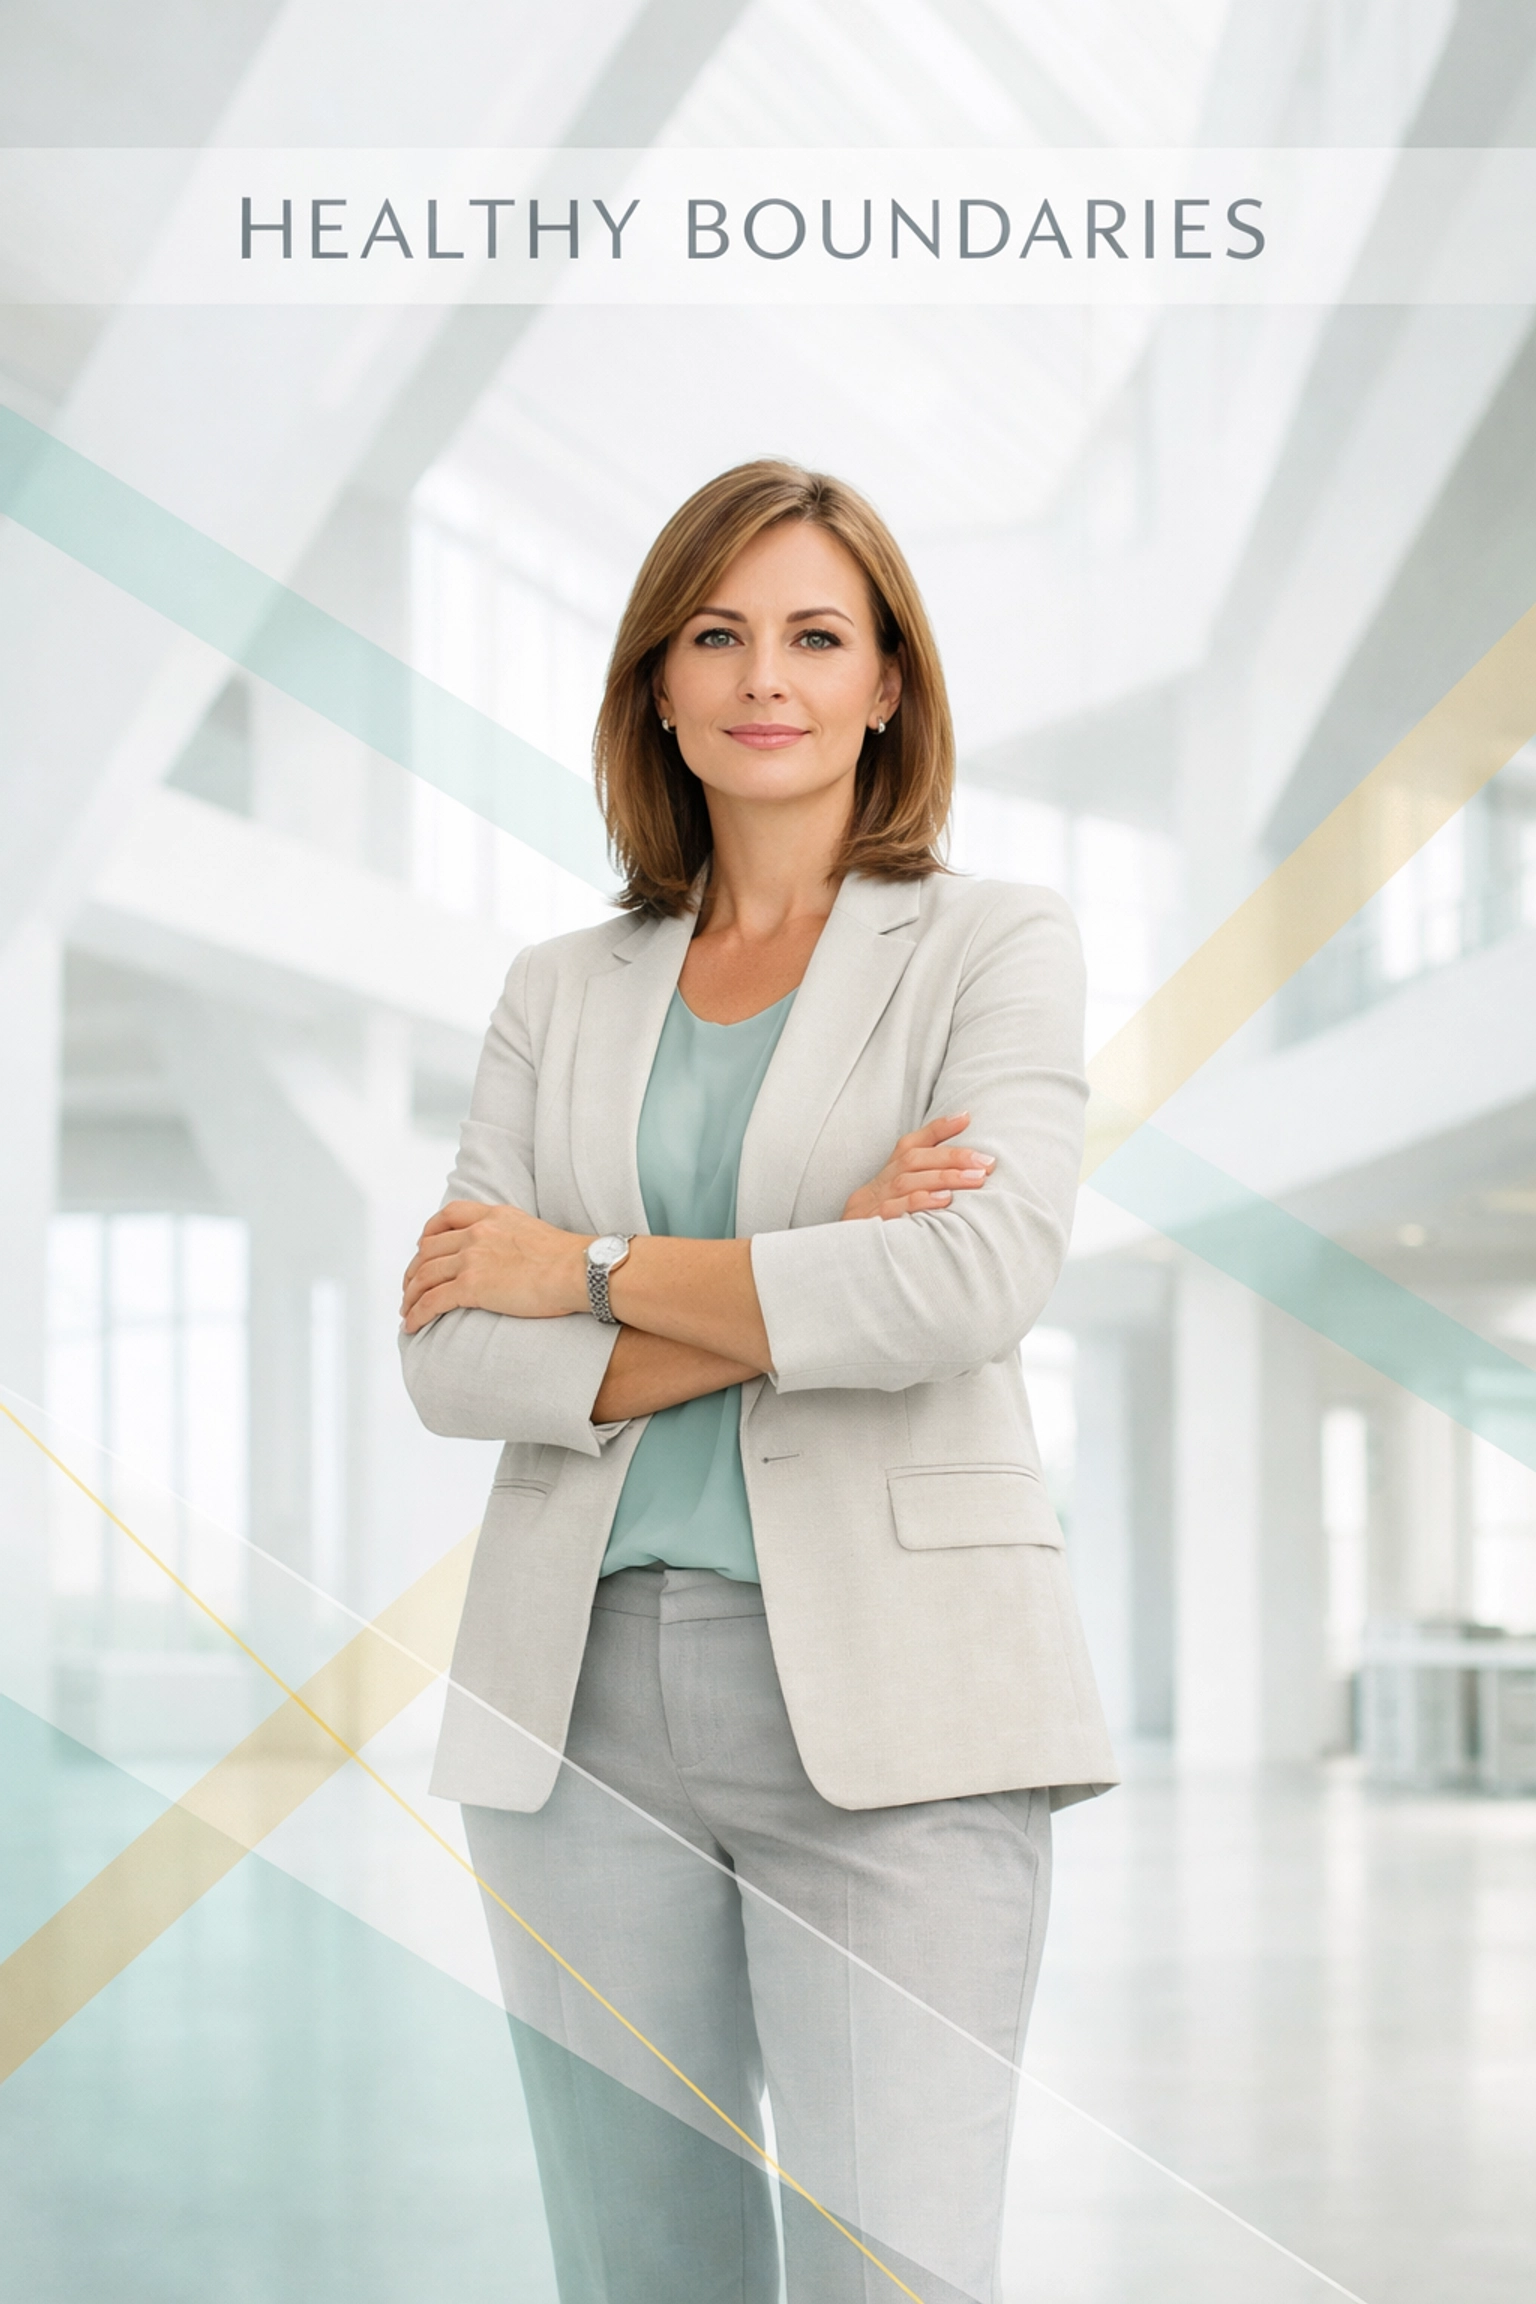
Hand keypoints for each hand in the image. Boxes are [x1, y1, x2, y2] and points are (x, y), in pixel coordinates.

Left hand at [400, 1201, 589, 1332]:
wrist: (579, 1269)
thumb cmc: (571, 1259)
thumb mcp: (536, 1231)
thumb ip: (514, 1236)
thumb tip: (514, 1255)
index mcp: (493, 1216)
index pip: (448, 1215)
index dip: (429, 1232)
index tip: (423, 1246)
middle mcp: (476, 1233)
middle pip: (428, 1249)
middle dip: (413, 1270)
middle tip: (409, 1287)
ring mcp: (471, 1259)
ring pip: (424, 1276)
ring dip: (410, 1295)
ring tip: (407, 1311)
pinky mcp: (472, 1286)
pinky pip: (432, 1301)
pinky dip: (416, 1314)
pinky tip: (411, 1325)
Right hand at [841, 1113, 994, 1222]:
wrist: (842, 1260)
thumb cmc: (882, 1230)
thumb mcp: (899, 1205)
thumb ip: (926, 1186)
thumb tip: (966, 1172)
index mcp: (886, 1176)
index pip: (909, 1145)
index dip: (937, 1129)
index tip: (966, 1118)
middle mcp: (879, 1184)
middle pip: (913, 1159)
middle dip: (953, 1157)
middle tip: (986, 1162)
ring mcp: (872, 1203)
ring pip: (908, 1180)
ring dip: (944, 1177)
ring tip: (976, 1179)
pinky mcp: (870, 1223)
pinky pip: (894, 1208)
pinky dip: (921, 1201)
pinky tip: (945, 1201)